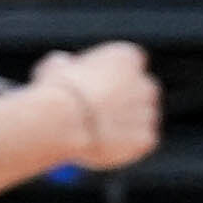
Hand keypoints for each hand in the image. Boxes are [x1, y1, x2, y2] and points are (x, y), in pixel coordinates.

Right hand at [29, 40, 160, 171]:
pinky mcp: (146, 138)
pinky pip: (138, 141)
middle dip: (121, 100)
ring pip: (139, 118)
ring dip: (122, 124)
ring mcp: (148, 112)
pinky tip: (100, 146)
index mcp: (127, 57)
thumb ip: (66, 65)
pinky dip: (123, 145)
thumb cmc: (56, 91)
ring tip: (91, 133)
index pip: (126, 64)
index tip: (88, 87)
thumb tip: (62, 64)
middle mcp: (145, 82)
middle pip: (139, 91)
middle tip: (93, 113)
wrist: (63, 123)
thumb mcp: (54, 69)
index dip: (107, 77)